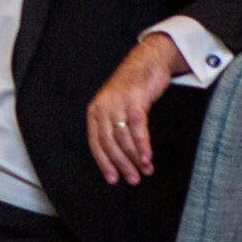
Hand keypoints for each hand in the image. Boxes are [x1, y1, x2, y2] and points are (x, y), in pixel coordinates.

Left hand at [87, 33, 181, 184]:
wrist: (147, 61)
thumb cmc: (133, 90)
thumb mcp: (117, 108)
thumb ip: (115, 127)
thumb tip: (121, 157)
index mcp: (95, 112)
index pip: (95, 143)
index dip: (103, 162)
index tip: (113, 179)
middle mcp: (102, 107)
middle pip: (109, 142)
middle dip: (121, 164)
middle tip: (133, 180)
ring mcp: (117, 102)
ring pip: (123, 137)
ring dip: (134, 157)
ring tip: (145, 171)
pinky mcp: (134, 99)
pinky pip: (137, 127)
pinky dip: (142, 145)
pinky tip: (147, 158)